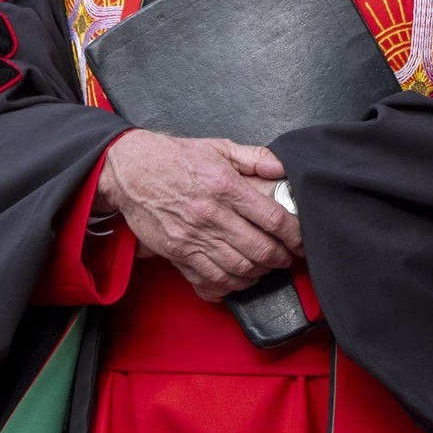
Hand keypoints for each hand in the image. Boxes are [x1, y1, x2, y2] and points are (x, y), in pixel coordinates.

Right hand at [95, 130, 303, 300]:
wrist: (131, 169)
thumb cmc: (176, 157)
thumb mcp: (219, 147)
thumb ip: (255, 157)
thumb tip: (281, 167)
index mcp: (226, 186)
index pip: (272, 219)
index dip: (294, 235)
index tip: (301, 241)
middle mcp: (211, 214)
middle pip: (259, 250)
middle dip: (281, 258)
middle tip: (287, 256)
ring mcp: (193, 237)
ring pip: (238, 269)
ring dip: (258, 273)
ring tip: (266, 267)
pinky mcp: (177, 253)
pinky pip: (210, 280)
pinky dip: (231, 285)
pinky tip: (239, 278)